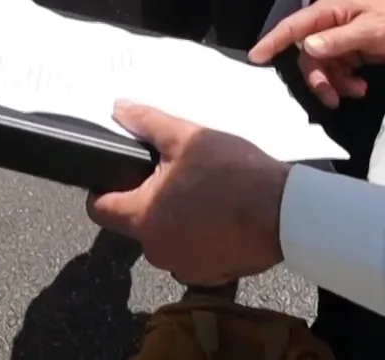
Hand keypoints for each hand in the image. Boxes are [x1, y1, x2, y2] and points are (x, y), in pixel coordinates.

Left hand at [85, 102, 289, 284]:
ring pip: (166, 239)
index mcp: (143, 217)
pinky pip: (193, 254)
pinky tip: (220, 217)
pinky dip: (200, 238)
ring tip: (202, 194)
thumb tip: (118, 108)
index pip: (99, 209)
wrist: (286, 212)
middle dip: (149, 200)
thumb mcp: (187, 137)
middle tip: (175, 175)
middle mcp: (157, 250)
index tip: (118, 176)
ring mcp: (185, 267)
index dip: (103, 189)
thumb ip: (146, 123)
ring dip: (176, 221)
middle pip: (136, 223)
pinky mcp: (211, 276)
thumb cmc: (233, 173)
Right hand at [249, 0, 384, 107]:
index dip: (273, 41)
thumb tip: (308, 48)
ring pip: (320, 68)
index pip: (293, 27)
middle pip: (307, 56)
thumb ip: (339, 40)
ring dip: (334, 84)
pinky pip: (334, 73)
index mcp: (328, 12)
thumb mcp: (370, 31)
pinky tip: (360, 86)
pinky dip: (344, 84)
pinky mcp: (346, 54)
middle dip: (318, 79)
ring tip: (357, 91)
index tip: (256, 58)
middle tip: (332, 97)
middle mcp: (326, 25)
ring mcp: (336, 41)